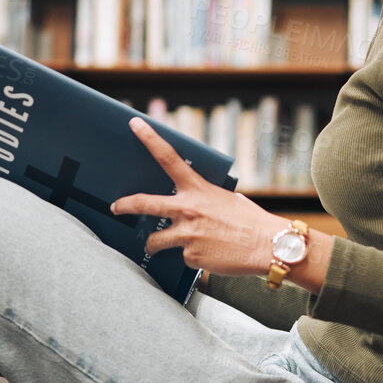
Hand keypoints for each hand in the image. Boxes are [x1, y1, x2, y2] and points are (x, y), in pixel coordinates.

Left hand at [109, 116, 288, 277]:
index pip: (168, 158)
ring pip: (156, 241)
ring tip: (154, 247)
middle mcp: (187, 209)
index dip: (149, 139)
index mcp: (198, 189)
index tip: (135, 125)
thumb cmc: (251, 222)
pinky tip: (208, 254)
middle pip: (145, 203)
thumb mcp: (227, 199)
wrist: (267, 246)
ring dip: (153, 245)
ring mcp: (186, 234)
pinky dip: (192, 256)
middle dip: (125, 205)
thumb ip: (205, 199)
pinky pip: (183, 256)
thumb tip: (194, 205)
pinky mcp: (190, 256)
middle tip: (116, 207)